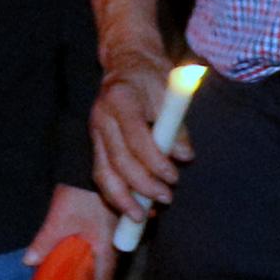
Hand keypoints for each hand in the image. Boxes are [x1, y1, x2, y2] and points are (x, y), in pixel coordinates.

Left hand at [28, 183, 120, 279]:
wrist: (92, 166)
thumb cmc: (77, 196)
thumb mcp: (58, 219)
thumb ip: (45, 242)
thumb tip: (29, 262)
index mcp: (106, 247)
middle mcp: (116, 243)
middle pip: (106, 270)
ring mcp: (117, 233)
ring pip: (106, 257)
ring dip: (92, 264)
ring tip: (72, 270)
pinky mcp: (113, 223)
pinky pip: (105, 244)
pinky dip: (93, 251)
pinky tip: (79, 250)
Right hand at [89, 58, 193, 223]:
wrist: (126, 62)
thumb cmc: (152, 78)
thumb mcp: (170, 94)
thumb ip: (177, 127)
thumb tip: (184, 157)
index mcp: (121, 99)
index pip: (135, 137)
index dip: (154, 161)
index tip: (174, 177)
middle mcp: (102, 116)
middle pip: (117, 160)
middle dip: (142, 185)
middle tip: (167, 197)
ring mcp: (95, 131)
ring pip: (103, 172)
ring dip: (123, 198)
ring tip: (143, 217)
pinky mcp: (95, 143)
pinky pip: (101, 174)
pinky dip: (116, 195)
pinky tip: (135, 207)